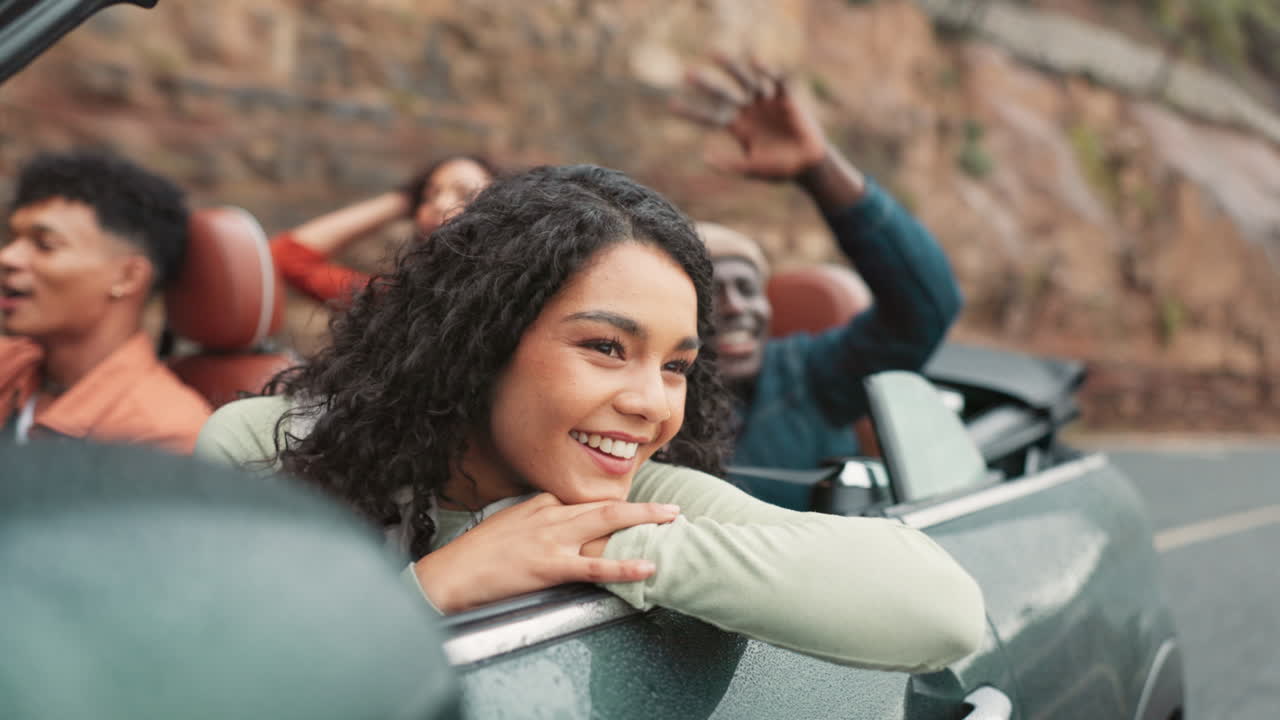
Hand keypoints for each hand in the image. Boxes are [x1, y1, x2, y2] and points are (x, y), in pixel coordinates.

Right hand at [412, 493, 679, 612]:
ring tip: (672, 523)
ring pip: (607, 524)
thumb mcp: (510, 521)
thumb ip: (538, 516)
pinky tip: (647, 567)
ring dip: (643, 522)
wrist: (453, 573)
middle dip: (643, 506)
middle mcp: (552, 515)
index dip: (617, 510)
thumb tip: (559, 519)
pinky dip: (624, 566)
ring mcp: (553, 540)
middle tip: (673, 509)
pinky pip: (595, 566)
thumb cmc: (478, 552)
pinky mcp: (551, 567)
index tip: (640, 514)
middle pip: (607, 506)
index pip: (587, 504)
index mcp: (543, 505)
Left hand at [672, 55, 827, 181]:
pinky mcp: (785, 99)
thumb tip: (703, 157)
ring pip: (745, 81)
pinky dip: (767, 72)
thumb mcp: (750, 169)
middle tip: (687, 73)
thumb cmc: (777, 169)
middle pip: (723, 94)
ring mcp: (766, 103)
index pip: (710, 117)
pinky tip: (756, 62)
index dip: (692, 112)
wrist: (806, 166)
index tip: (671, 105)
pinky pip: (776, 82)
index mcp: (737, 127)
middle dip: (707, 84)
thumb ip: (728, 164)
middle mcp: (748, 111)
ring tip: (714, 53)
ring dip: (730, 68)